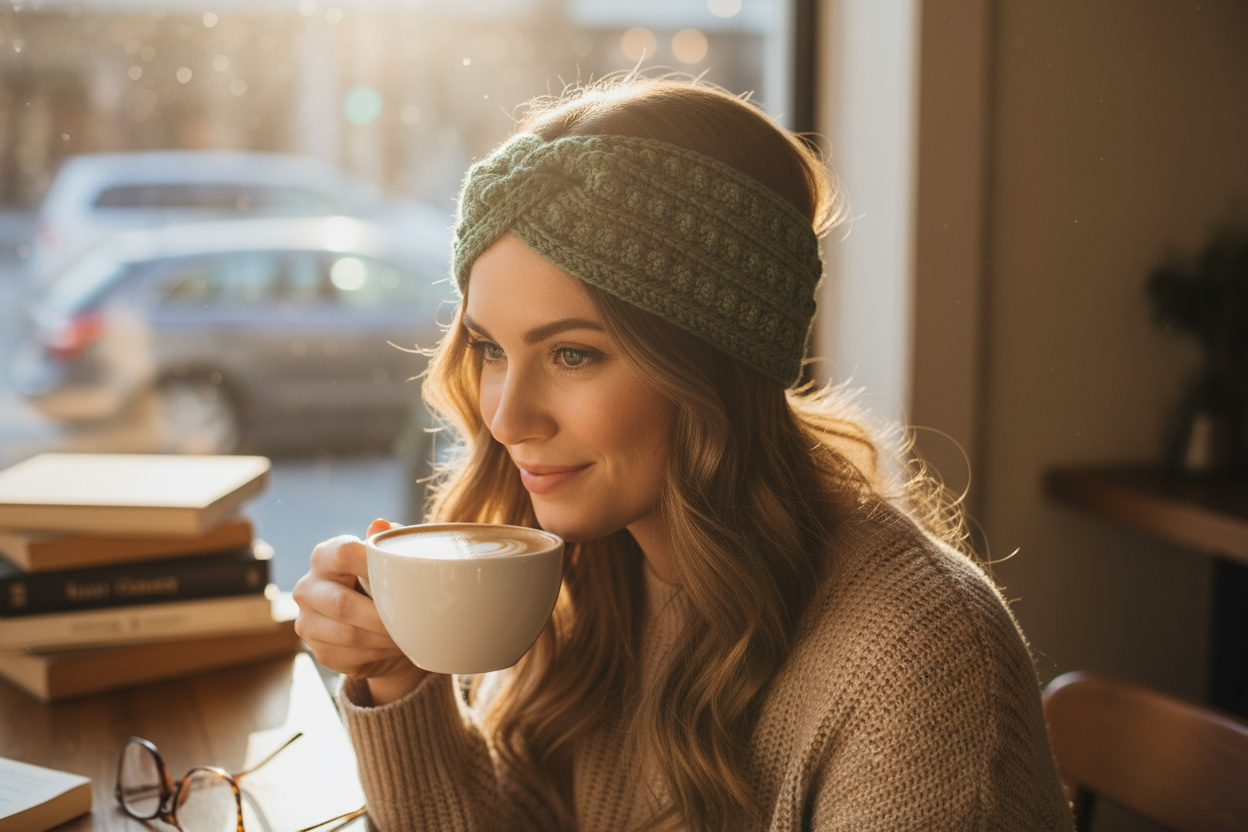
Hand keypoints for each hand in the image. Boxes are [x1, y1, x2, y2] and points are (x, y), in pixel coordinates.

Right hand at [293, 518, 428, 703]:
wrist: (378, 627)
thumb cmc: (384, 582)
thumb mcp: (390, 559)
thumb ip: (386, 541)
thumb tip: (379, 523)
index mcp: (324, 557)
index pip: (344, 553)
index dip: (372, 562)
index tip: (401, 574)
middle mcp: (308, 588)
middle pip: (343, 604)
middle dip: (382, 616)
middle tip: (411, 619)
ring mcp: (307, 622)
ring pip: (348, 634)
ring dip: (384, 638)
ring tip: (409, 634)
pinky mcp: (318, 651)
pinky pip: (350, 656)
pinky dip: (379, 653)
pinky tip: (395, 647)